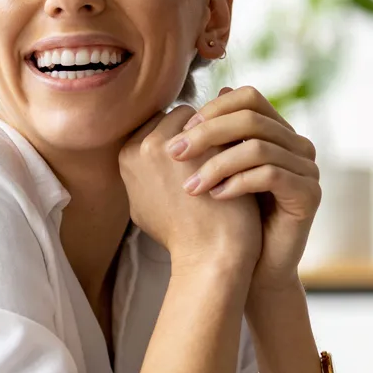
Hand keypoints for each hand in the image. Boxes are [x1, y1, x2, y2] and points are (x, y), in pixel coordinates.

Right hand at [119, 105, 261, 273]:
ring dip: (218, 132)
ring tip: (232, 159)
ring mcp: (177, 143)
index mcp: (127, 155)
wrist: (209, 256)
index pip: (158, 124)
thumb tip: (148, 147)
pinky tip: (245, 160)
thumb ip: (143, 171)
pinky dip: (236, 139)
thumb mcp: (144, 205)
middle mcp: (145, 145)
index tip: (199, 160)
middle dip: (200, 132)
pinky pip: (227, 126)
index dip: (183, 141)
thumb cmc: (181, 236)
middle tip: (218, 157)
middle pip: (179, 116)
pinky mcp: (209, 145)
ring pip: (204, 117)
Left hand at [165, 86, 319, 293]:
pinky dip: (238, 183)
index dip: (213, 110)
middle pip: (252, 118)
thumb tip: (183, 109)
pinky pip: (271, 175)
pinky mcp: (309, 194)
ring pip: (259, 147)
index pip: (248, 97)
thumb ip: (205, 142)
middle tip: (175, 153)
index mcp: (275, 132)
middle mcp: (296, 144)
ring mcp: (307, 168)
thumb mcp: (213, 174)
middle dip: (208, 133)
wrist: (253, 268)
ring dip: (217, 164)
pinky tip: (214, 197)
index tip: (180, 133)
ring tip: (190, 186)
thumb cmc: (228, 220)